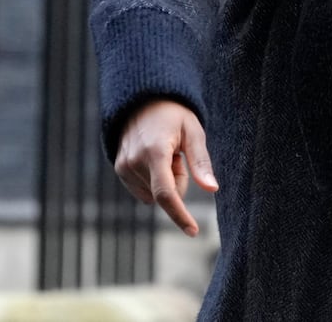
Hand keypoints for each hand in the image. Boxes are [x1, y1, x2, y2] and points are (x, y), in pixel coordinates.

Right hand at [113, 98, 218, 235]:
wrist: (143, 100)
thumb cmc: (174, 115)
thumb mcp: (193, 131)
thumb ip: (201, 161)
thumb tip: (212, 189)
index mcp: (155, 152)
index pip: (166, 194)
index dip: (180, 215)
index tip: (193, 231)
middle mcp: (135, 161)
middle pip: (166, 194)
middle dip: (178, 181)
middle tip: (178, 155)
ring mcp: (123, 166)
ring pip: (154, 194)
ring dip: (165, 180)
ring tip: (164, 152)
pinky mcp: (119, 169)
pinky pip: (143, 190)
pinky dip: (153, 181)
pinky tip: (153, 157)